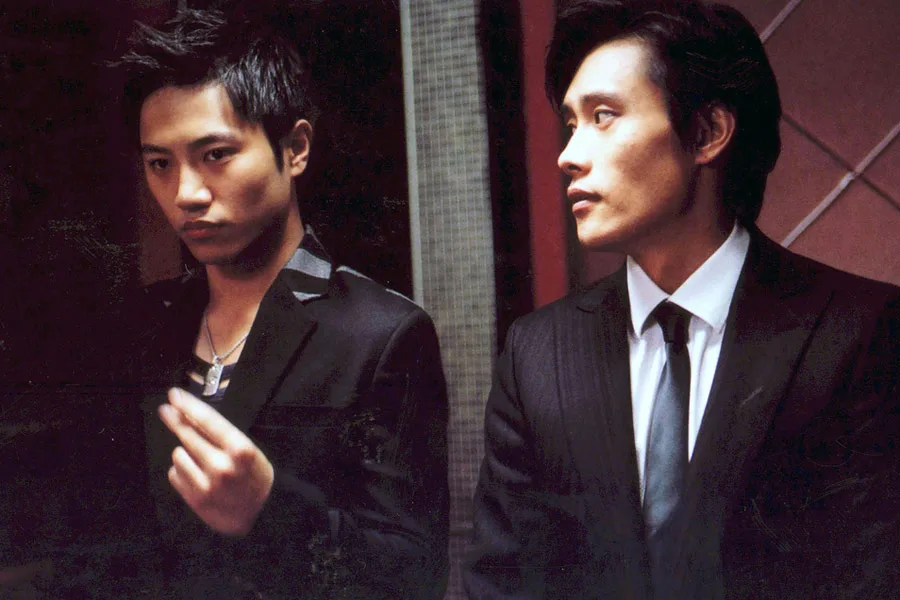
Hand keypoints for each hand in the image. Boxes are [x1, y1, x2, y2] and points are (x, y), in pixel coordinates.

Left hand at [158, 388, 274, 535]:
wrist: (262, 512)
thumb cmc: (254, 475)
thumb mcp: (246, 448)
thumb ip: (220, 433)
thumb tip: (190, 413)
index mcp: (240, 449)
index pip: (208, 420)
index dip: (188, 405)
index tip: (174, 395)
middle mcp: (222, 466)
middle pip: (188, 435)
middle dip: (176, 419)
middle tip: (166, 409)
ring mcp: (207, 484)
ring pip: (178, 454)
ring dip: (185, 452)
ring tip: (201, 460)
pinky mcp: (196, 499)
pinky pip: (175, 474)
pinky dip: (182, 471)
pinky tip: (196, 474)